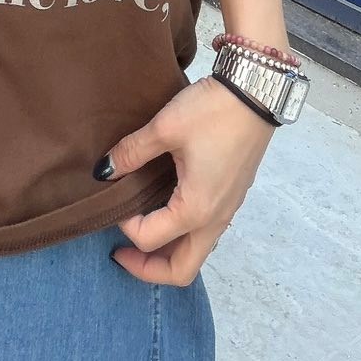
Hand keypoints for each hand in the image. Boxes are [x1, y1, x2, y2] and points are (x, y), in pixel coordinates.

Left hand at [100, 76, 275, 284]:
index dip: (124, 223)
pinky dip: (182, 234)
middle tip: (121, 253)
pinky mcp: (232, 196)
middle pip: (181, 270)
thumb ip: (131, 152)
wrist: (257, 91)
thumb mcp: (165, 128)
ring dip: (167, 252)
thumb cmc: (213, 111)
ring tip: (142, 230)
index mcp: (196, 209)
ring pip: (196, 252)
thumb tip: (103, 170)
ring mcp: (227, 210)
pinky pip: (205, 232)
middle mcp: (215, 220)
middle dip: (148, 269)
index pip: (150, 239)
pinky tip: (166, 206)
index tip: (116, 193)